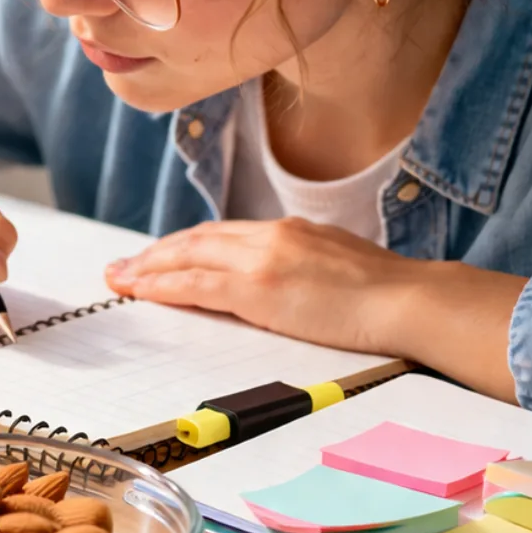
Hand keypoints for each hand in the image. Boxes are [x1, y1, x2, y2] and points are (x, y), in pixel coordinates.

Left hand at [104, 217, 526, 400]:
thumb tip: (286, 284)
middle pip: (197, 240)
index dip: (186, 245)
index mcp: (291, 231)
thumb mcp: (339, 267)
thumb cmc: (389, 297)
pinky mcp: (258, 286)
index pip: (224, 234)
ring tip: (120, 278)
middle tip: (122, 266)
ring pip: (188, 257)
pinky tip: (141, 292)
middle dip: (155, 253)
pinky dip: (163, 286)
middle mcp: (270, 236)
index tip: (160, 255)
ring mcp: (262, 258)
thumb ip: (304, 267)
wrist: (411, 301)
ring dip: (149, 268)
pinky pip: (195, 285)